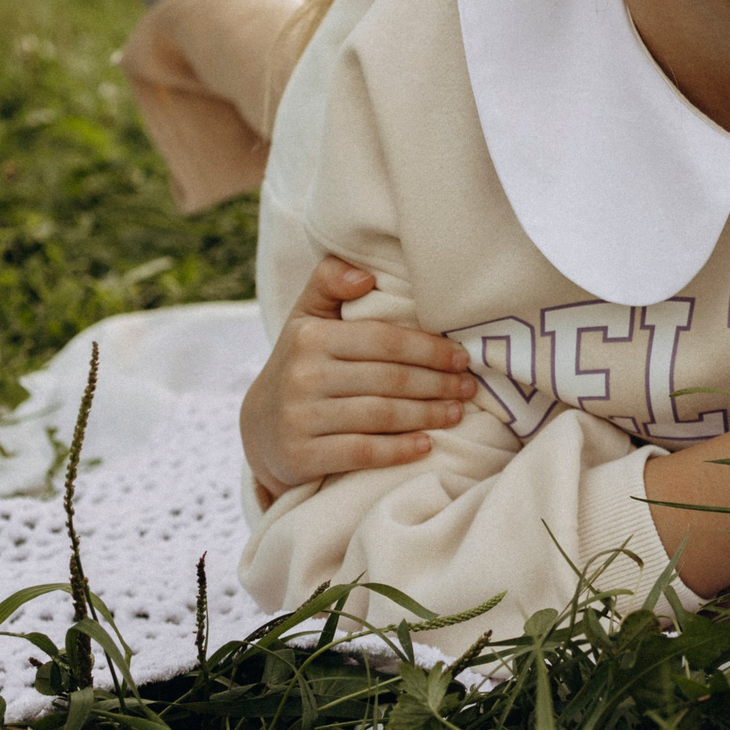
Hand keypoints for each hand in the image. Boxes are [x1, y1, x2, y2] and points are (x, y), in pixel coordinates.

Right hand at [239, 255, 477, 501]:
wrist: (260, 429)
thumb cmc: (300, 363)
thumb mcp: (306, 317)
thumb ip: (329, 281)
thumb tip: (365, 274)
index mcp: (310, 337)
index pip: (384, 340)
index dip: (429, 349)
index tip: (461, 357)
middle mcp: (303, 375)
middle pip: (388, 379)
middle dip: (437, 383)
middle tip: (469, 387)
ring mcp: (300, 418)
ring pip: (381, 415)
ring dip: (427, 415)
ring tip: (456, 413)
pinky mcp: (301, 456)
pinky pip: (362, 452)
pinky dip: (398, 449)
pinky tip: (426, 444)